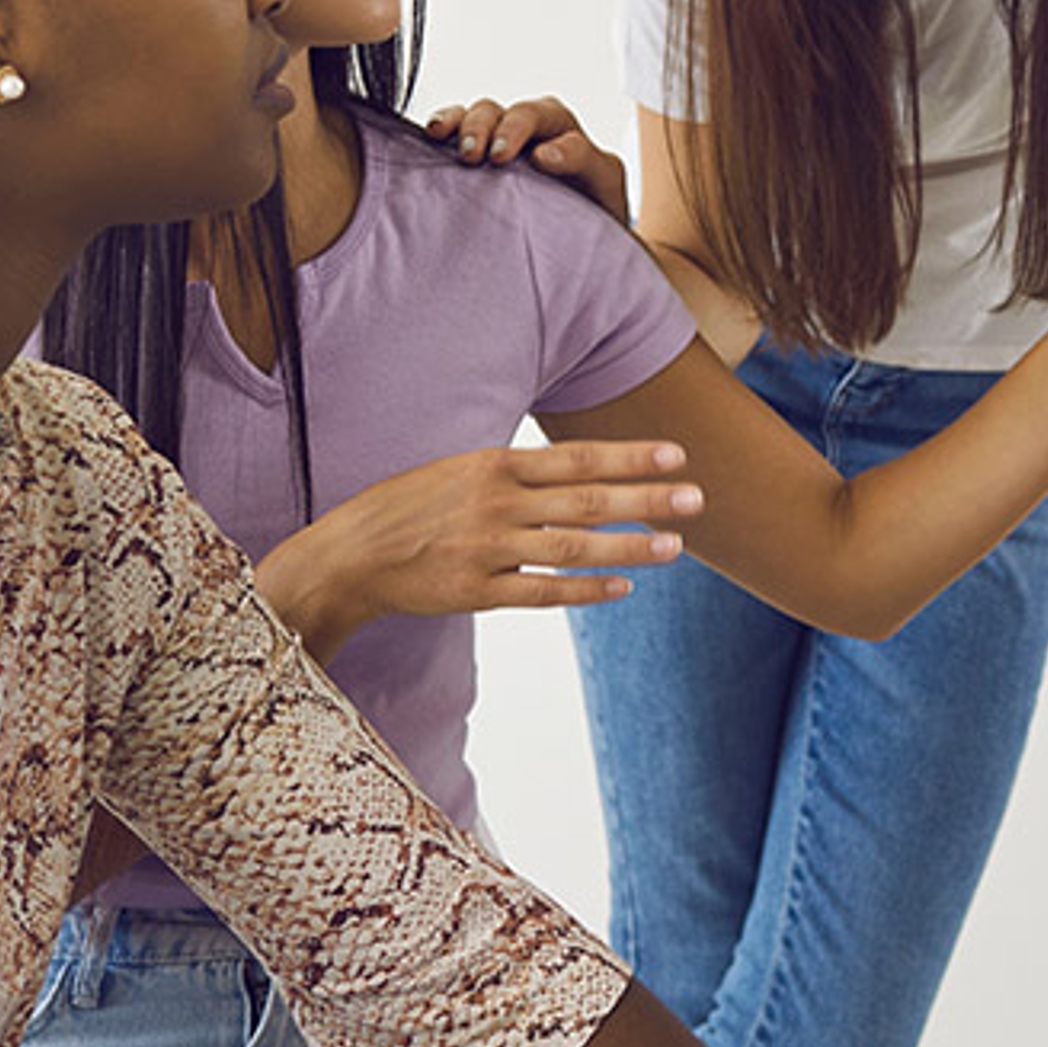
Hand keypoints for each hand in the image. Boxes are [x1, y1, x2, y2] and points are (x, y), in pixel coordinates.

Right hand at [257, 438, 698, 656]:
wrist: (350, 554)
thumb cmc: (409, 507)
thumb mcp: (459, 469)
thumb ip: (514, 471)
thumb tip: (576, 469)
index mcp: (492, 466)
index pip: (575, 458)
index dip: (629, 456)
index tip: (677, 453)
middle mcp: (495, 504)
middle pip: (585, 500)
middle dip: (646, 499)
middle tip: (697, 499)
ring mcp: (487, 549)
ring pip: (572, 548)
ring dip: (629, 547)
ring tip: (675, 546)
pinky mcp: (477, 592)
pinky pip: (543, 592)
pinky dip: (585, 589)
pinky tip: (622, 587)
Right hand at [425, 94, 633, 221]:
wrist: (577, 232)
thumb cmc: (596, 202)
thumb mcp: (604, 179)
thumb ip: (583, 160)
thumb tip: (543, 155)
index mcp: (558, 124)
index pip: (538, 116)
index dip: (521, 131)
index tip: (515, 159)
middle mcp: (523, 124)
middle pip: (500, 112)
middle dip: (489, 129)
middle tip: (482, 157)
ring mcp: (494, 136)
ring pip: (475, 116)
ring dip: (464, 129)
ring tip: (461, 153)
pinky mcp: (471, 152)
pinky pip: (452, 129)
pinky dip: (442, 126)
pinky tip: (432, 137)